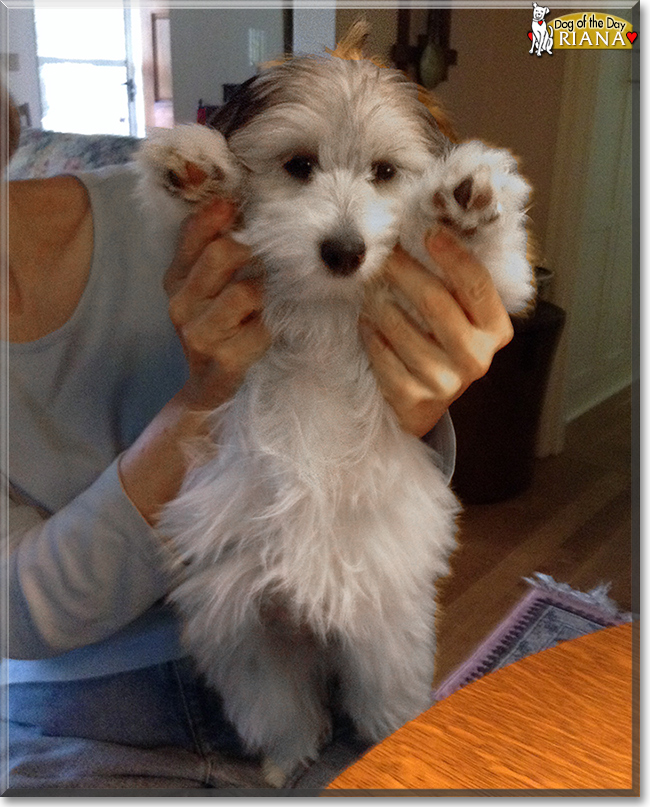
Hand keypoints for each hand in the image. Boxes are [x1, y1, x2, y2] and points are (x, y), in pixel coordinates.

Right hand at [165, 200, 270, 410]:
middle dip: (249, 252)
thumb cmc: (214, 327)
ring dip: (264, 293)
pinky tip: (265, 330)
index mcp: (175, 280)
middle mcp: (182, 304)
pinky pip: (262, 328)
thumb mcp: (203, 288)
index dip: (216, 215)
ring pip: (246, 291)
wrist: (207, 387)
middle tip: (262, 260)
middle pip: (222, 254)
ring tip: (263, 302)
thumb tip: (227, 200)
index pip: (192, 233)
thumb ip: (209, 247)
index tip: (236, 206)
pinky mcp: (226, 360)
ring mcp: (201, 334)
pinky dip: (270, 327)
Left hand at [360, 228, 513, 437]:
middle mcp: (475, 358)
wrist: (428, 402)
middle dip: (404, 271)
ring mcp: (444, 382)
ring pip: (401, 328)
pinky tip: (366, 322)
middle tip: (383, 254)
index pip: (476, 285)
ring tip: (368, 287)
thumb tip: (434, 230)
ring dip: (379, 301)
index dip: (453, 256)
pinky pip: (382, 356)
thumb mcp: (462, 318)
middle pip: (435, 302)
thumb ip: (457, 284)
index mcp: (495, 331)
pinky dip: (371, 334)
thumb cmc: (444, 345)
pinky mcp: (414, 399)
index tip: (428, 232)